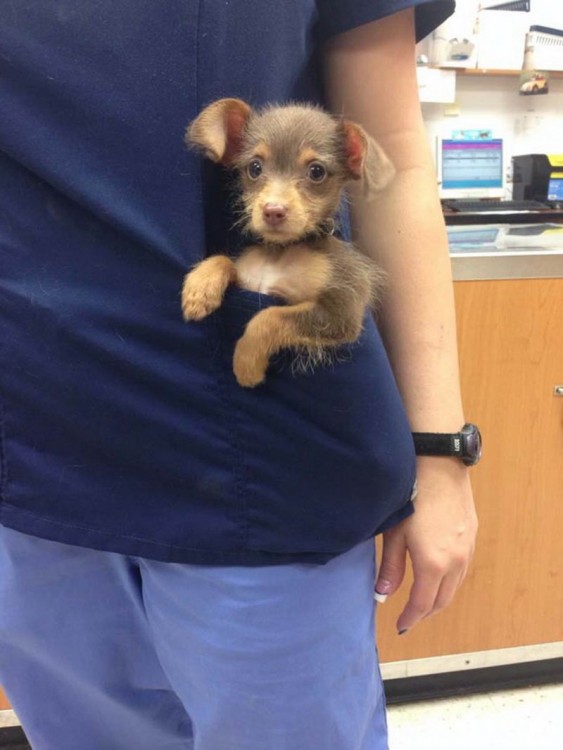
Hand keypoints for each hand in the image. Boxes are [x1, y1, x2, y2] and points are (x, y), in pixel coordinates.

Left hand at [374, 456, 477, 633]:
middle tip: (410, 615)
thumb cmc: (410, 497)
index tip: (400, 625)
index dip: (410, 618)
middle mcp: (456, 562)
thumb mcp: (394, 533)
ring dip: (439, 597)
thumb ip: (391, 567)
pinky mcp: (473, 536)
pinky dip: (450, 581)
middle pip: (442, 600)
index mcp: (433, 564)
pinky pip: (463, 570)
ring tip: (422, 599)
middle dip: (425, 611)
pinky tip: (438, 575)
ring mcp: (468, 549)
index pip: (422, 604)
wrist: (439, 466)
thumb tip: (384, 595)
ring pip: (456, 586)